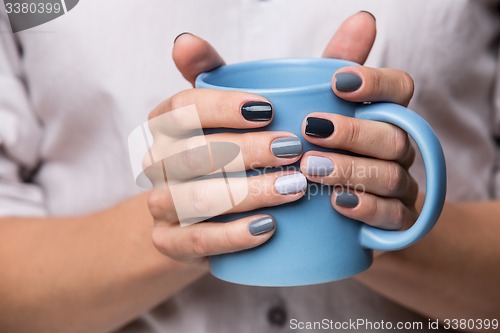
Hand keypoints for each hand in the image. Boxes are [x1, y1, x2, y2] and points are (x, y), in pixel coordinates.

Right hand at [148, 34, 305, 263]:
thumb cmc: (238, 151)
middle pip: (192, 152)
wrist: (201, 211)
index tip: (268, 109)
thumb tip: (362, 21)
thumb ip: (304, 72)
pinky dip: (231, 235)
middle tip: (293, 150)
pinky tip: (269, 229)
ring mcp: (160, 202)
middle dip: (244, 150)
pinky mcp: (168, 240)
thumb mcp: (258, 111)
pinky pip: (194, 240)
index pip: (184, 106)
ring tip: (293, 188)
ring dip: (245, 193)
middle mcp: (157, 158)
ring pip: (194, 198)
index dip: (223, 106)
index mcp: (168, 120)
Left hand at [300, 11, 418, 229]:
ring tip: (311, 168)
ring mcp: (401, 186)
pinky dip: (367, 207)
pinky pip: (394, 215)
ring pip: (392, 175)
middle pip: (394, 135)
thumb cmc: (325, 148)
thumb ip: (339, 65)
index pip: (399, 89)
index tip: (337, 82)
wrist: (329, 209)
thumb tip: (364, 18)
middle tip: (312, 130)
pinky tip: (338, 203)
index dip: (375, 82)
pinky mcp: (396, 219)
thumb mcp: (325, 105)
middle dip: (353, 132)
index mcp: (384, 116)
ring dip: (352, 169)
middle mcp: (399, 148)